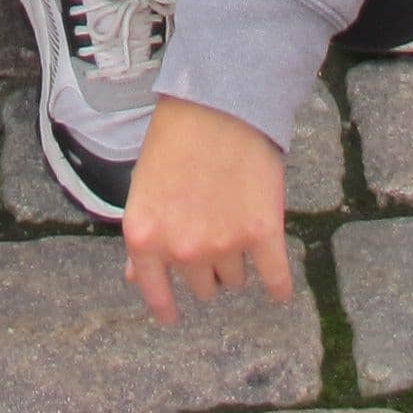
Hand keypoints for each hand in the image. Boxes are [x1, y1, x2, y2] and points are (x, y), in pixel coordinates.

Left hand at [120, 97, 292, 324]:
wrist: (220, 97)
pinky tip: (278, 290)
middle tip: (211, 228)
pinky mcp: (262, 234)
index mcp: (144, 236)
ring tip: (236, 221)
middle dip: (205, 264)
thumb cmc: (176, 133)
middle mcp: (182, 249)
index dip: (165, 306)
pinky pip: (275, 280)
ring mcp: (223, 245)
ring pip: (234, 279)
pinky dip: (278, 286)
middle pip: (201, 286)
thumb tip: (134, 277)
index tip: (172, 315)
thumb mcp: (144, 183)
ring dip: (236, 260)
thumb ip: (143, 234)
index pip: (154, 291)